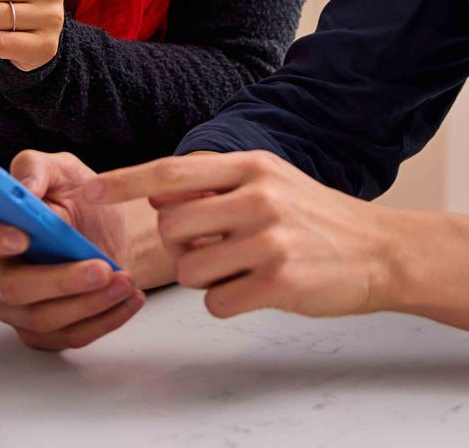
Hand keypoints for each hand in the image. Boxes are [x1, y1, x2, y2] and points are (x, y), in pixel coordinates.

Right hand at [0, 150, 150, 349]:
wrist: (113, 234)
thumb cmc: (81, 202)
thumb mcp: (65, 170)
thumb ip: (38, 167)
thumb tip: (24, 186)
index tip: (22, 236)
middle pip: (11, 287)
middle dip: (59, 281)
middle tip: (100, 268)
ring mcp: (17, 306)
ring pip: (42, 318)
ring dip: (89, 302)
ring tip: (124, 280)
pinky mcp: (42, 332)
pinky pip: (68, 336)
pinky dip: (104, 319)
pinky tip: (127, 299)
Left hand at [88, 151, 397, 319]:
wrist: (379, 251)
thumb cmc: (317, 219)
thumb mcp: (271, 182)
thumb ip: (217, 185)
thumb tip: (160, 193)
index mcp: (251, 166)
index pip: (171, 171)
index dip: (124, 182)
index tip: (88, 193)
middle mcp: (258, 197)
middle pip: (171, 227)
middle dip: (179, 246)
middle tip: (213, 249)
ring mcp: (269, 239)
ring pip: (190, 270)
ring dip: (205, 278)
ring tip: (242, 268)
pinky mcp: (279, 281)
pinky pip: (217, 303)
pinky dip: (228, 302)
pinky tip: (257, 289)